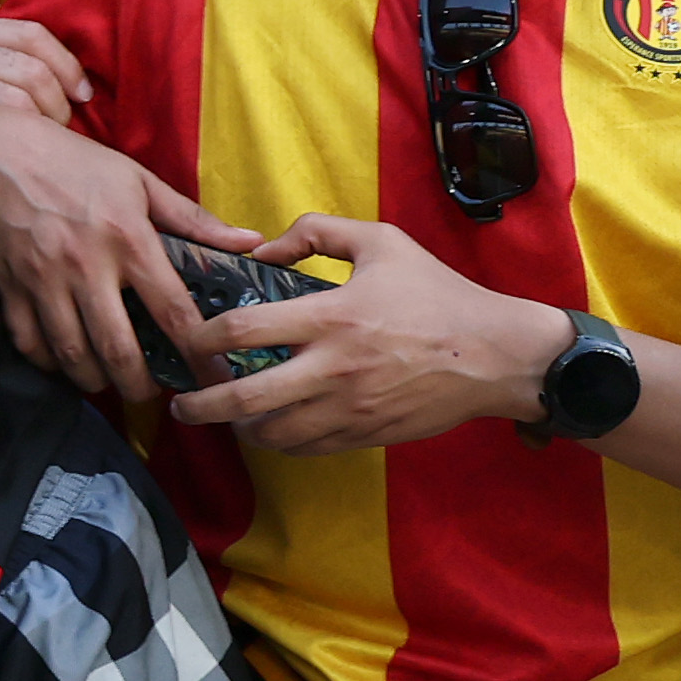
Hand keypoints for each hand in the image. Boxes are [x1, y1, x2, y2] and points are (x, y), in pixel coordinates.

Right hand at [0, 16, 83, 141]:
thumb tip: (54, 74)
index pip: (29, 35)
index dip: (67, 64)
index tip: (82, 93)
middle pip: (30, 71)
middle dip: (58, 105)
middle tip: (60, 128)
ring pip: (16, 102)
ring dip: (40, 128)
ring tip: (37, 144)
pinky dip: (11, 143)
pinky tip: (12, 154)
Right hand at [0, 105, 258, 399]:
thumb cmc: (72, 162)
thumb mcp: (138, 180)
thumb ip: (193, 218)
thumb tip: (250, 242)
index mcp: (128, 238)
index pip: (172, 310)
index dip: (198, 353)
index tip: (214, 379)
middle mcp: (85, 264)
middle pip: (118, 347)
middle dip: (139, 384)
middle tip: (150, 394)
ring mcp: (42, 278)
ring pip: (71, 352)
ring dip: (95, 379)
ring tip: (110, 381)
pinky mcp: (8, 284)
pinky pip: (28, 340)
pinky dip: (49, 360)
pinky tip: (64, 361)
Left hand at [174, 214, 577, 453]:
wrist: (499, 354)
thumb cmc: (439, 294)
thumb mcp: (382, 242)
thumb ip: (318, 232)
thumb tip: (262, 247)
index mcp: (332, 317)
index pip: (241, 331)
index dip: (200, 338)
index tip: (188, 342)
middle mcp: (333, 368)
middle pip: (243, 398)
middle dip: (200, 405)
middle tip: (181, 403)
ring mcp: (349, 408)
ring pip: (271, 434)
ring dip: (238, 429)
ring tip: (226, 418)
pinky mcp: (366, 434)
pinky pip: (306, 449)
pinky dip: (279, 443)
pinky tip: (271, 428)